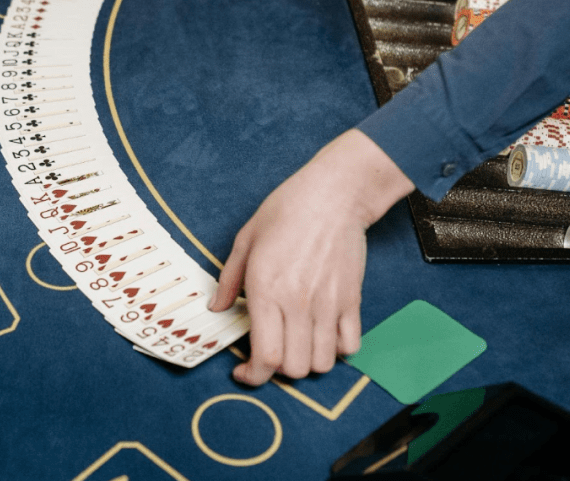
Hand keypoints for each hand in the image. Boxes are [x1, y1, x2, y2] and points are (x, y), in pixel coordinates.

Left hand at [208, 130, 414, 385]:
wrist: (334, 194)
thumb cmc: (287, 210)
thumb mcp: (246, 239)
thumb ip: (228, 279)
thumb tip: (217, 308)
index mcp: (266, 290)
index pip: (265, 356)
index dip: (253, 376)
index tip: (245, 373)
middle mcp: (298, 303)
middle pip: (294, 368)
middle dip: (278, 371)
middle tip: (270, 354)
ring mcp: (329, 304)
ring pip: (322, 363)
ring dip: (308, 362)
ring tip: (297, 345)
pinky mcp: (352, 299)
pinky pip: (350, 345)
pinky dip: (338, 350)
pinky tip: (324, 335)